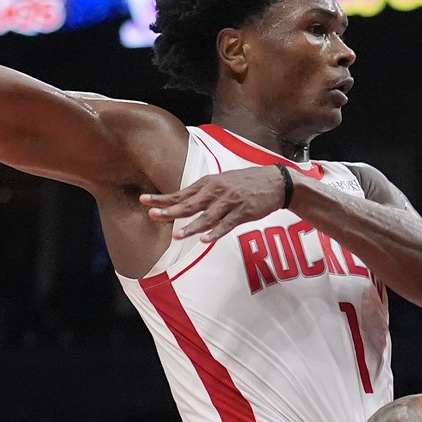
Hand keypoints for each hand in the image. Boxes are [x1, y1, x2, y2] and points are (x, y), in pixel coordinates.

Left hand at [140, 166, 291, 241]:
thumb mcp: (222, 182)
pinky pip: (227, 224)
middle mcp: (216, 191)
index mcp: (209, 183)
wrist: (276, 182)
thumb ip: (203, 193)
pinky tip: (206, 240)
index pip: (181, 193)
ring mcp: (230, 202)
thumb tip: (183, 203)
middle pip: (189, 203)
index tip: (145, 201)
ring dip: (192, 226)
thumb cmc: (247, 183)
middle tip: (153, 215)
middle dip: (170, 210)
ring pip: (207, 216)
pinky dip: (216, 232)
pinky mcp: (243, 212)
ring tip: (177, 234)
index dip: (163, 199)